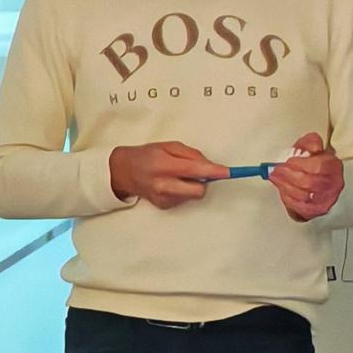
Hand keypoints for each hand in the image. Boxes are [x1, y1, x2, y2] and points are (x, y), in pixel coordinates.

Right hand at [110, 142, 229, 209]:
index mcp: (163, 166)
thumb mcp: (168, 146)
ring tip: (177, 176)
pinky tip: (171, 184)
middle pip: (199, 190)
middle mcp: (163, 185)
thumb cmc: (147, 155)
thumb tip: (211, 166)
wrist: (124, 172)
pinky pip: (185, 199)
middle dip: (204, 182)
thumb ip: (191, 155)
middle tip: (196, 172)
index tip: (229, 173)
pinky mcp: (164, 206)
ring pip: (194, 195)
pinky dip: (183, 191)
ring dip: (192, 185)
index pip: (195, 171)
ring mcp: (163, 198)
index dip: (214, 172)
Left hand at [269, 134, 344, 222]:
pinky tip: (283, 191)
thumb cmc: (314, 164)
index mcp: (333, 166)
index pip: (319, 167)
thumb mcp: (311, 148)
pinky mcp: (317, 210)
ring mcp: (327, 198)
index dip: (300, 164)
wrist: (318, 181)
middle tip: (275, 171)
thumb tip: (307, 147)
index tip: (287, 162)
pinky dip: (289, 199)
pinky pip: (301, 207)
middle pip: (310, 183)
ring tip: (276, 179)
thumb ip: (309, 144)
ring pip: (304, 196)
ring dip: (285, 187)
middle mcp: (334, 183)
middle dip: (288, 176)